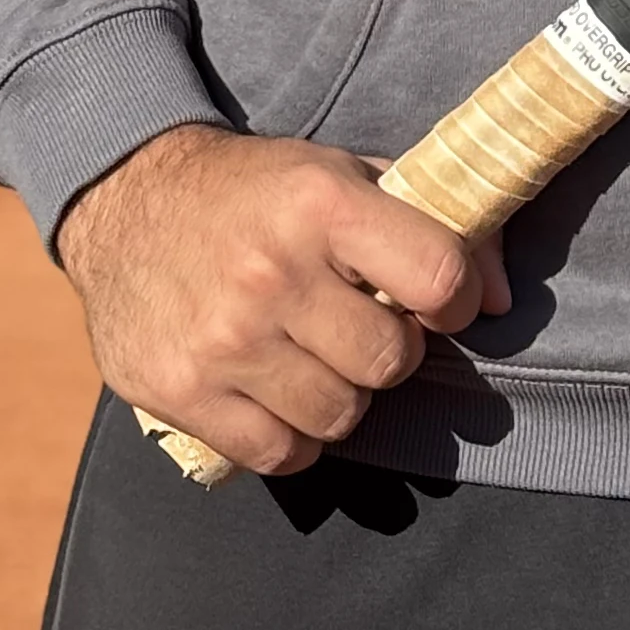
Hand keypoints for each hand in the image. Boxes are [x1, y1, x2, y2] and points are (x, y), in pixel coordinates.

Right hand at [55, 123, 511, 478]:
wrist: (128, 200)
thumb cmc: (257, 191)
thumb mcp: (343, 174)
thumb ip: (433, 224)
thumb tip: (501, 300)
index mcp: (320, 203)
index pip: (437, 276)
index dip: (453, 298)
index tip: (435, 299)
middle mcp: (272, 272)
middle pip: (388, 360)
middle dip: (388, 348)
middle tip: (357, 323)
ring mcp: (223, 339)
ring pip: (339, 415)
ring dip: (340, 394)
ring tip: (313, 353)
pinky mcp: (181, 392)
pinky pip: (280, 455)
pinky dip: (291, 434)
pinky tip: (275, 390)